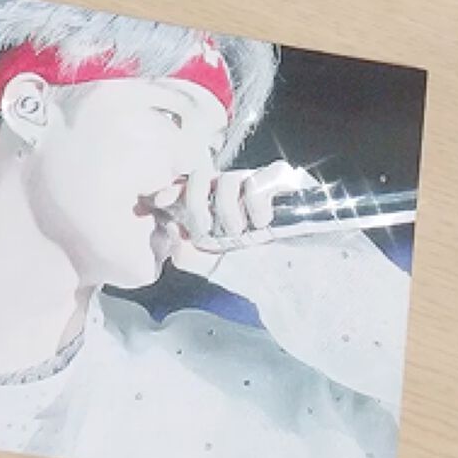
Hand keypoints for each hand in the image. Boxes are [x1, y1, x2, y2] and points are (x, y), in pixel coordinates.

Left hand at [165, 161, 314, 278]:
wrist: (299, 280)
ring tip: (243, 233)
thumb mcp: (213, 266)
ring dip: (228, 211)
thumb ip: (186, 251)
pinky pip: (257, 182)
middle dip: (196, 203)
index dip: (172, 189)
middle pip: (202, 176)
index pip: (188, 187)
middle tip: (207, 229)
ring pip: (228, 179)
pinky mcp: (281, 180)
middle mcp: (233, 192)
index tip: (158, 201)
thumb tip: (168, 228)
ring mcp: (257, 183)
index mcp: (215, 207)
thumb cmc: (258, 273)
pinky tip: (263, 223)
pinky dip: (255, 205)